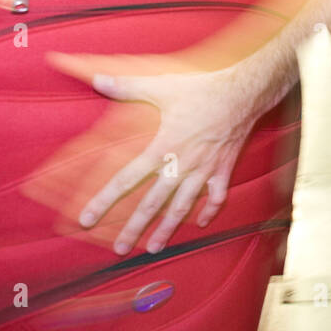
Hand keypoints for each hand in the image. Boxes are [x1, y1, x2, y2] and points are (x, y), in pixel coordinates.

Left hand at [46, 50, 284, 254]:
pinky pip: (216, 197)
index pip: (127, 179)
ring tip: (155, 248)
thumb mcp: (163, 86)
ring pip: (182, 207)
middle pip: (153, 204)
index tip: (88, 218)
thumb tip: (98, 81)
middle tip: (119, 249)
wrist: (243, 94)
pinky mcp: (223, 170)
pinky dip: (209, 211)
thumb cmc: (201, 89)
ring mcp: (204, 171)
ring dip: (167, 229)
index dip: (105, 200)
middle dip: (135, 228)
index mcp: (163, 147)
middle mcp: (182, 165)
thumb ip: (128, 86)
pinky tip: (201, 223)